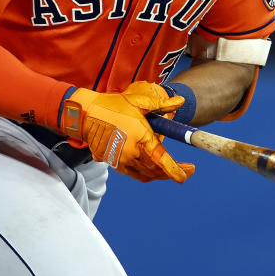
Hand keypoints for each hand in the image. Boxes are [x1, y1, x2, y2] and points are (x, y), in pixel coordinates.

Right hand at [60, 84, 194, 182]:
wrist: (87, 114)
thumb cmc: (114, 106)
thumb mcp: (139, 101)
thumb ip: (162, 104)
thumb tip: (180, 101)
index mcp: (141, 138)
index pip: (162, 160)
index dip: (176, 171)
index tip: (187, 173)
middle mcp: (131, 153)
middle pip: (156, 170)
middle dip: (172, 172)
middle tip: (185, 170)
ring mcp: (121, 160)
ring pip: (145, 174)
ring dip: (159, 174)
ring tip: (171, 170)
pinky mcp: (113, 163)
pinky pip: (134, 173)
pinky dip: (146, 173)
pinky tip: (151, 168)